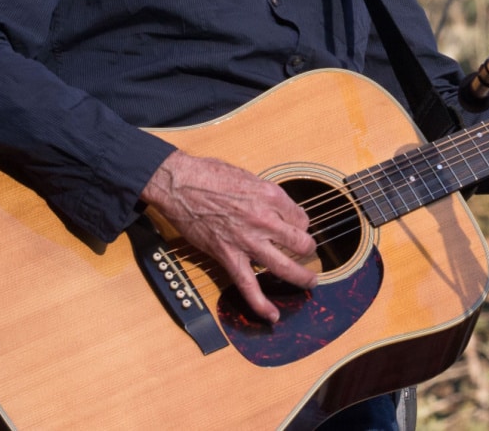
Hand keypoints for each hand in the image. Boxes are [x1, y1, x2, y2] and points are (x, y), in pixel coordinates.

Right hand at [140, 151, 316, 323]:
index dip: (299, 224)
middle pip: (301, 242)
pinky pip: (249, 286)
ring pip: (284, 266)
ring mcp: (247, 240)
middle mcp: (264, 219)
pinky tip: (272, 314)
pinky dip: (261, 304)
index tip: (293, 226)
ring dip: (301, 277)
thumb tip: (274, 207)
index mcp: (271, 195)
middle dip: (307, 249)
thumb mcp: (247, 176)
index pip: (301, 217)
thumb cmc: (208, 174)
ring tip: (310, 281)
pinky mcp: (228, 256)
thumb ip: (264, 194)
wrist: (179, 183)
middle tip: (307, 252)